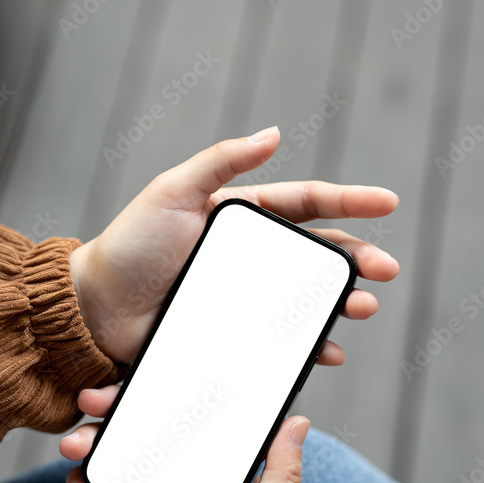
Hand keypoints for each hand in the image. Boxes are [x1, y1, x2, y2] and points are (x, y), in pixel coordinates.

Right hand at [60, 395, 308, 482]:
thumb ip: (281, 478)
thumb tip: (299, 421)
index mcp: (227, 479)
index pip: (201, 422)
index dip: (176, 393)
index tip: (149, 371)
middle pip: (152, 429)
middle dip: (121, 408)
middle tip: (94, 399)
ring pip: (120, 453)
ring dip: (94, 441)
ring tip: (75, 445)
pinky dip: (83, 480)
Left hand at [70, 126, 398, 365]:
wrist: (94, 309)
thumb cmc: (129, 245)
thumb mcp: (172, 192)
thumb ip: (220, 162)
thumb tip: (274, 132)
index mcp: (241, 216)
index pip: (305, 203)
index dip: (348, 201)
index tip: (388, 202)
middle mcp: (250, 256)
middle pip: (317, 254)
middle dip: (357, 259)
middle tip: (386, 271)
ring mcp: (245, 297)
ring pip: (308, 298)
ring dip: (341, 302)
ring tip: (363, 308)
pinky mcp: (234, 332)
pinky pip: (282, 340)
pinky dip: (310, 345)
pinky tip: (329, 350)